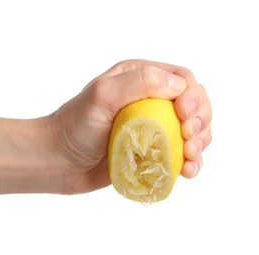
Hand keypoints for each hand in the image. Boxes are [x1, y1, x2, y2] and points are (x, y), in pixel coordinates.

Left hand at [47, 59, 211, 193]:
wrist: (57, 161)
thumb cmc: (74, 126)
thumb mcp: (103, 96)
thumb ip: (140, 82)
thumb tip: (180, 87)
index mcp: (139, 78)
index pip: (183, 80)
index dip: (193, 96)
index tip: (185, 116)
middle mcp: (149, 100)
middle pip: (194, 105)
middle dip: (201, 120)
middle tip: (189, 138)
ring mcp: (152, 128)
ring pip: (193, 131)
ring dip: (201, 142)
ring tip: (190, 157)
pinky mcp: (151, 152)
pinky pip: (181, 154)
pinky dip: (192, 162)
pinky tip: (188, 171)